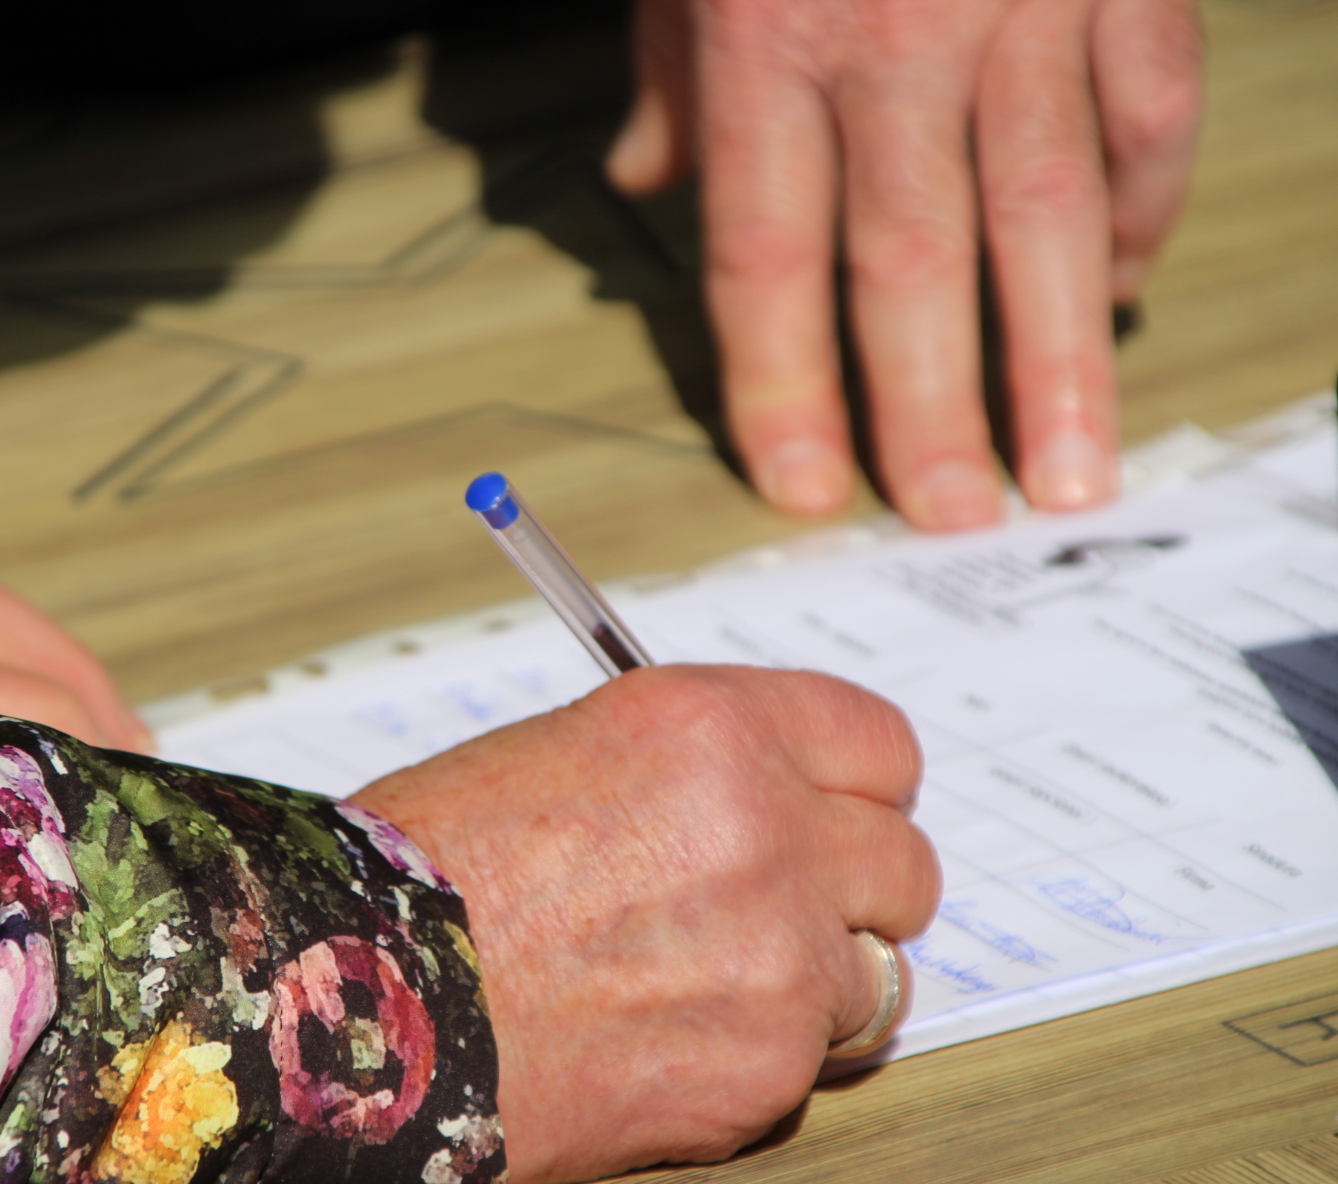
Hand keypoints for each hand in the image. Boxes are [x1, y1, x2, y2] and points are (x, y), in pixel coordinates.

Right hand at [351, 665, 938, 1183]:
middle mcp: (764, 826)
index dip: (857, 786)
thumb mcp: (560, 754)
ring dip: (806, 981)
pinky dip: (755, 1057)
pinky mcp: (765, 1066)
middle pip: (905, 862)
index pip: (879, 743)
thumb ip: (692, 767)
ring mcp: (777, 953)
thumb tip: (769, 790)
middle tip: (780, 912)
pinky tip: (662, 1040)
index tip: (840, 813)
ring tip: (696, 985)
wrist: (365, 1003)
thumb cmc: (423, 876)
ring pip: (870, 971)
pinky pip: (813, 1060)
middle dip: (850, 890)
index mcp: (708, 727)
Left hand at [608, 0, 1202, 528]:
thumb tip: (644, 190)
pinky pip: (1148, 111)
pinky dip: (1147, 209)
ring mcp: (1027, 7)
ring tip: (1072, 471)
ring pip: (1053, 211)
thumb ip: (668, 76)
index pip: (767, 258)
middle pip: (914, 262)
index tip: (803, 486)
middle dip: (934, 408)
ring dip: (1064, 356)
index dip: (782, 385)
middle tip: (954, 523)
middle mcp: (898, 41)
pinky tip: (1128, 291)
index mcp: (769, 44)